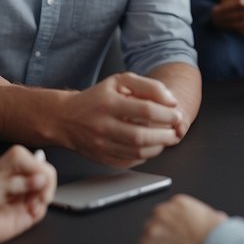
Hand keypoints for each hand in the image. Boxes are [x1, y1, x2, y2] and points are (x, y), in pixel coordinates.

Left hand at [0, 145, 57, 243]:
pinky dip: (41, 208)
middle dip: (46, 182)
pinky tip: (30, 211)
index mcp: (10, 165)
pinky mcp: (27, 212)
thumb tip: (41, 178)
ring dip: (44, 196)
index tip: (36, 178)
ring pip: (48, 189)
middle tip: (40, 190)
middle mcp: (20, 179)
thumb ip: (18, 182)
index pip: (33, 160)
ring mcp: (25, 195)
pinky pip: (44, 207)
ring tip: (33, 203)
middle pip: (46, 172)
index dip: (38, 168)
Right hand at [60, 72, 183, 166]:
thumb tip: (171, 101)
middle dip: (165, 135)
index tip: (176, 114)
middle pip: (141, 136)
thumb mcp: (120, 81)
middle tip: (175, 130)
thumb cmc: (98, 98)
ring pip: (137, 152)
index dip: (166, 114)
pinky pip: (130, 161)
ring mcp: (101, 145)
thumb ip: (149, 86)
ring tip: (166, 138)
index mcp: (108, 103)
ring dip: (159, 147)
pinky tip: (151, 147)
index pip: (145, 110)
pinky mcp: (102, 158)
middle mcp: (102, 125)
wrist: (66, 118)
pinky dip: (146, 156)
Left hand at [138, 194, 227, 243]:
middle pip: (154, 221)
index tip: (176, 231)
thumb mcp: (214, 216)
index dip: (172, 223)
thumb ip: (199, 214)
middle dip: (162, 232)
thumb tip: (202, 219)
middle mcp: (162, 213)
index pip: (167, 210)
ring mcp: (152, 231)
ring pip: (147, 237)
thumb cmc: (217, 238)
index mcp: (177, 202)